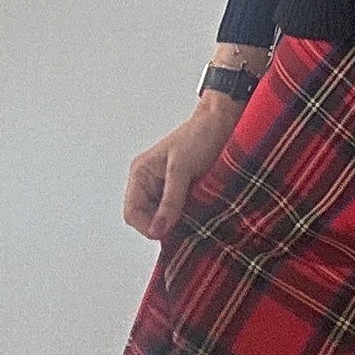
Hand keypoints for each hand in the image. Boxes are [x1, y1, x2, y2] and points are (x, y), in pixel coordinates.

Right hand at [124, 100, 237, 240]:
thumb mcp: (182, 169)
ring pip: (162, 218)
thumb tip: (158, 229)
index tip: (169, 232)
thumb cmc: (199, 136)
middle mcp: (148, 182)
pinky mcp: (180, 190)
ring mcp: (164, 187)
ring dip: (175, 222)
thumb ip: (170, 200)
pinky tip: (197, 213)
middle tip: (185, 224)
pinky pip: (176, 212)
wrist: (222, 122)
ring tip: (193, 215)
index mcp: (140, 174)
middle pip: (145, 219)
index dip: (148, 226)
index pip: (132, 213)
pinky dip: (185, 216)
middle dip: (162, 226)